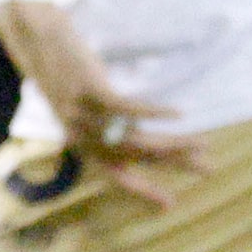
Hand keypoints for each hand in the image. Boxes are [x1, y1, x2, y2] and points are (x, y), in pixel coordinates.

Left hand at [0, 0, 207, 205]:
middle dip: (176, 164)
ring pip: (137, 138)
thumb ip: (109, 129)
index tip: (170, 204)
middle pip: (137, 157)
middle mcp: (83, 137)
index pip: (117, 176)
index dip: (144, 191)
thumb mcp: (88, 111)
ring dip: (175, 142)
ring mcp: (86, 116)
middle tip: (208, 168)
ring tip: (203, 143)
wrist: (43, 47)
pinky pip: (128, 109)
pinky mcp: (91, 92)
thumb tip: (143, 143)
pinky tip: (179, 114)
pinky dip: (156, 113)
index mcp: (83, 147)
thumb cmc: (71, 80)